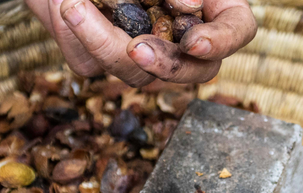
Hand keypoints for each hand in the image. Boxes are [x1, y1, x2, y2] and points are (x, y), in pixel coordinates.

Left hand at [25, 0, 255, 85]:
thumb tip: (189, 5)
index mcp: (211, 5)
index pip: (236, 30)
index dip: (221, 41)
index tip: (194, 42)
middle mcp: (183, 37)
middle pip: (193, 71)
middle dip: (162, 64)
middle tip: (135, 48)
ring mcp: (145, 56)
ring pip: (136, 75)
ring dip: (102, 42)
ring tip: (73, 4)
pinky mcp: (103, 61)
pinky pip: (92, 64)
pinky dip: (75, 36)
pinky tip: (65, 5)